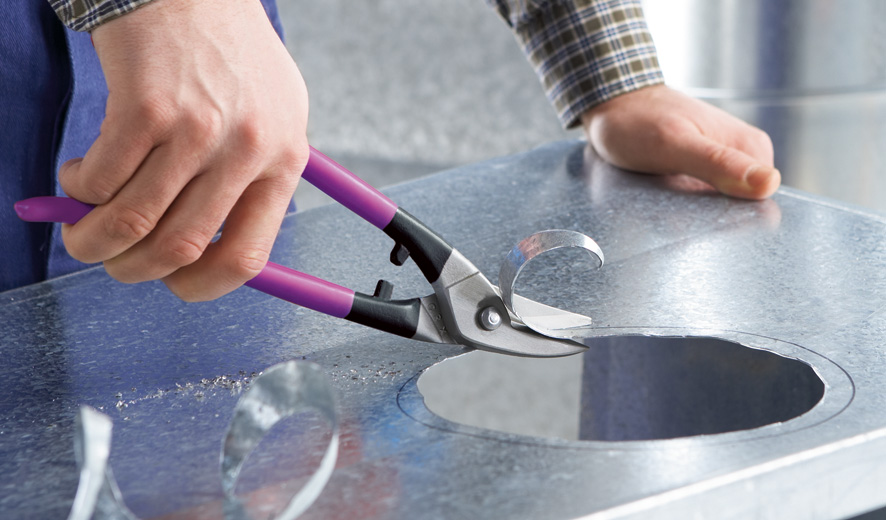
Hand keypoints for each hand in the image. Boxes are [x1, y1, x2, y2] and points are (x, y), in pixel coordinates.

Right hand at [59, 0, 308, 300]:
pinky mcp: (147, 108)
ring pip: (132, 222)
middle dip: (131, 269)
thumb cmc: (229, 56)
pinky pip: (101, 180)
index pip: (246, 257)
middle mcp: (246, 151)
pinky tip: (82, 174)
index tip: (173, 286)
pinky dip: (81, 189)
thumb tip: (213, 252)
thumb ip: (251, 182)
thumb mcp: (273, 118)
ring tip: (81, 228)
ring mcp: (198, 130)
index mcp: (283, 163)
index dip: (201, 286)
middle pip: (179, 247)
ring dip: (92, 238)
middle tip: (109, 260)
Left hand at [581, 85, 779, 199]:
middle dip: (706, 215)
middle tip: (672, 196)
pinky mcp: (705, 167)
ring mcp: (726, 161)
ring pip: (718, 206)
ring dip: (691, 210)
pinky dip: (682, 202)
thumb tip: (769, 184)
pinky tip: (665, 191)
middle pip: (738, 208)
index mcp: (752, 147)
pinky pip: (701, 198)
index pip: (760, 204)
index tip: (694, 208)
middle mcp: (745, 154)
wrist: (614, 101)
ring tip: (665, 189)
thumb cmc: (637, 119)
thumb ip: (719, 164)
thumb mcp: (675, 144)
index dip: (728, 217)